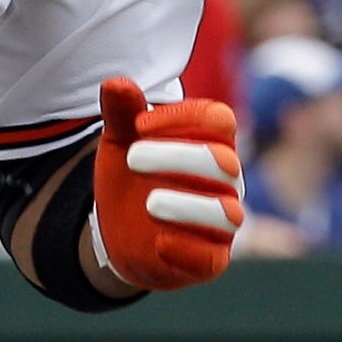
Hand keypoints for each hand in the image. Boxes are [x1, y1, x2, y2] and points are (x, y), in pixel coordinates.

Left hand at [89, 80, 242, 289]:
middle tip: (132, 159)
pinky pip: (212, 257)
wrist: (120, 233)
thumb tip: (116, 82)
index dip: (183, 117)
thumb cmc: (131, 178)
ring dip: (188, 206)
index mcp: (210, 144)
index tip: (139, 125)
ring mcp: (221, 221)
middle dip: (176, 156)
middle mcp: (225, 181)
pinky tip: (159, 242)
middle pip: (221, 161)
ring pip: (225, 211)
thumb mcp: (120, 144)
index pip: (219, 119)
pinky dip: (189, 250)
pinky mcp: (210, 259)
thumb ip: (121, 114)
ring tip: (149, 204)